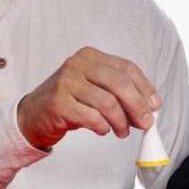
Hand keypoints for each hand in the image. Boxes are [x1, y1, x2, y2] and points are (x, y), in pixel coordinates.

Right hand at [17, 47, 160, 148]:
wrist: (32, 115)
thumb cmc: (69, 101)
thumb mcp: (95, 89)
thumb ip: (120, 93)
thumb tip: (150, 108)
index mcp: (91, 56)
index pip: (126, 68)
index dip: (145, 88)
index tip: (155, 106)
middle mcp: (78, 64)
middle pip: (119, 83)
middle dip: (137, 106)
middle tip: (146, 124)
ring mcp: (66, 82)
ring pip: (107, 102)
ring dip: (121, 121)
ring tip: (122, 132)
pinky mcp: (59, 102)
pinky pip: (91, 116)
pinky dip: (102, 126)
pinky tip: (103, 130)